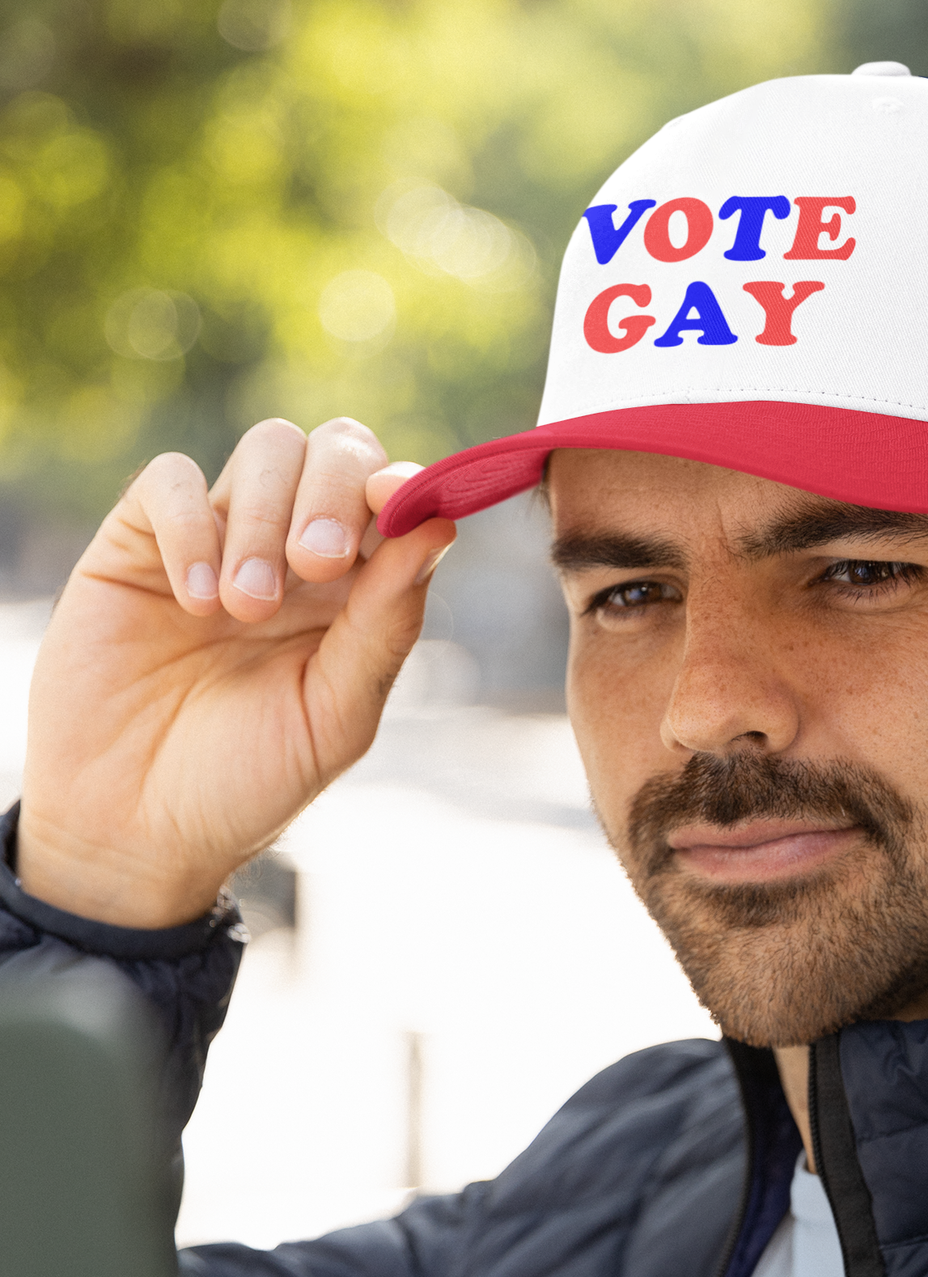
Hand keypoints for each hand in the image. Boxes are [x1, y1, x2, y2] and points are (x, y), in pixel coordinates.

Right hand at [18, 418, 455, 926]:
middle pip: (336, 448)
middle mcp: (295, 549)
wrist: (136, 828)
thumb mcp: (335, 714)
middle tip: (317, 565)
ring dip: (266, 519)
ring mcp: (221, 537)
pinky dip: (193, 526)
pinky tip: (195, 602)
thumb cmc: (246, 781)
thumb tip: (441, 526)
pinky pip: (172, 479)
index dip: (405, 484)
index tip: (398, 504)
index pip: (395, 496)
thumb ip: (387, 624)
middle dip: (335, 492)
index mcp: (358, 589)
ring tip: (246, 611)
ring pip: (266, 450)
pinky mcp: (140, 541)